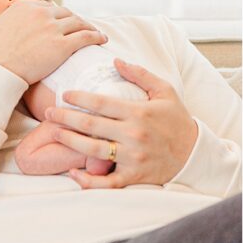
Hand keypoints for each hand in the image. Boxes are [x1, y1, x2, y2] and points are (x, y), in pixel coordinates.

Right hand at [0, 0, 107, 83]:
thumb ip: (10, 21)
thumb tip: (12, 24)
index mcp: (23, 7)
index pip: (47, 7)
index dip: (57, 15)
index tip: (62, 21)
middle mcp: (40, 13)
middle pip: (65, 13)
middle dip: (75, 19)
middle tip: (81, 27)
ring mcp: (52, 28)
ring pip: (79, 22)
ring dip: (89, 26)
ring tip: (95, 33)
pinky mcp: (62, 45)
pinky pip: (86, 36)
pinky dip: (96, 36)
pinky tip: (102, 40)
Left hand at [45, 58, 198, 188]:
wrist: (195, 154)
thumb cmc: (176, 120)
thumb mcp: (165, 91)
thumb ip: (140, 74)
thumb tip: (115, 61)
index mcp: (139, 113)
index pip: (101, 103)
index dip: (79, 98)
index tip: (64, 94)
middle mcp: (134, 135)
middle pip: (91, 126)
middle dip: (65, 117)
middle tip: (47, 112)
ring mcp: (133, 158)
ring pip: (93, 150)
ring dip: (69, 141)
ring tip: (53, 132)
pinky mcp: (134, 177)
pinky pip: (106, 182)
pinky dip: (88, 180)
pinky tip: (72, 172)